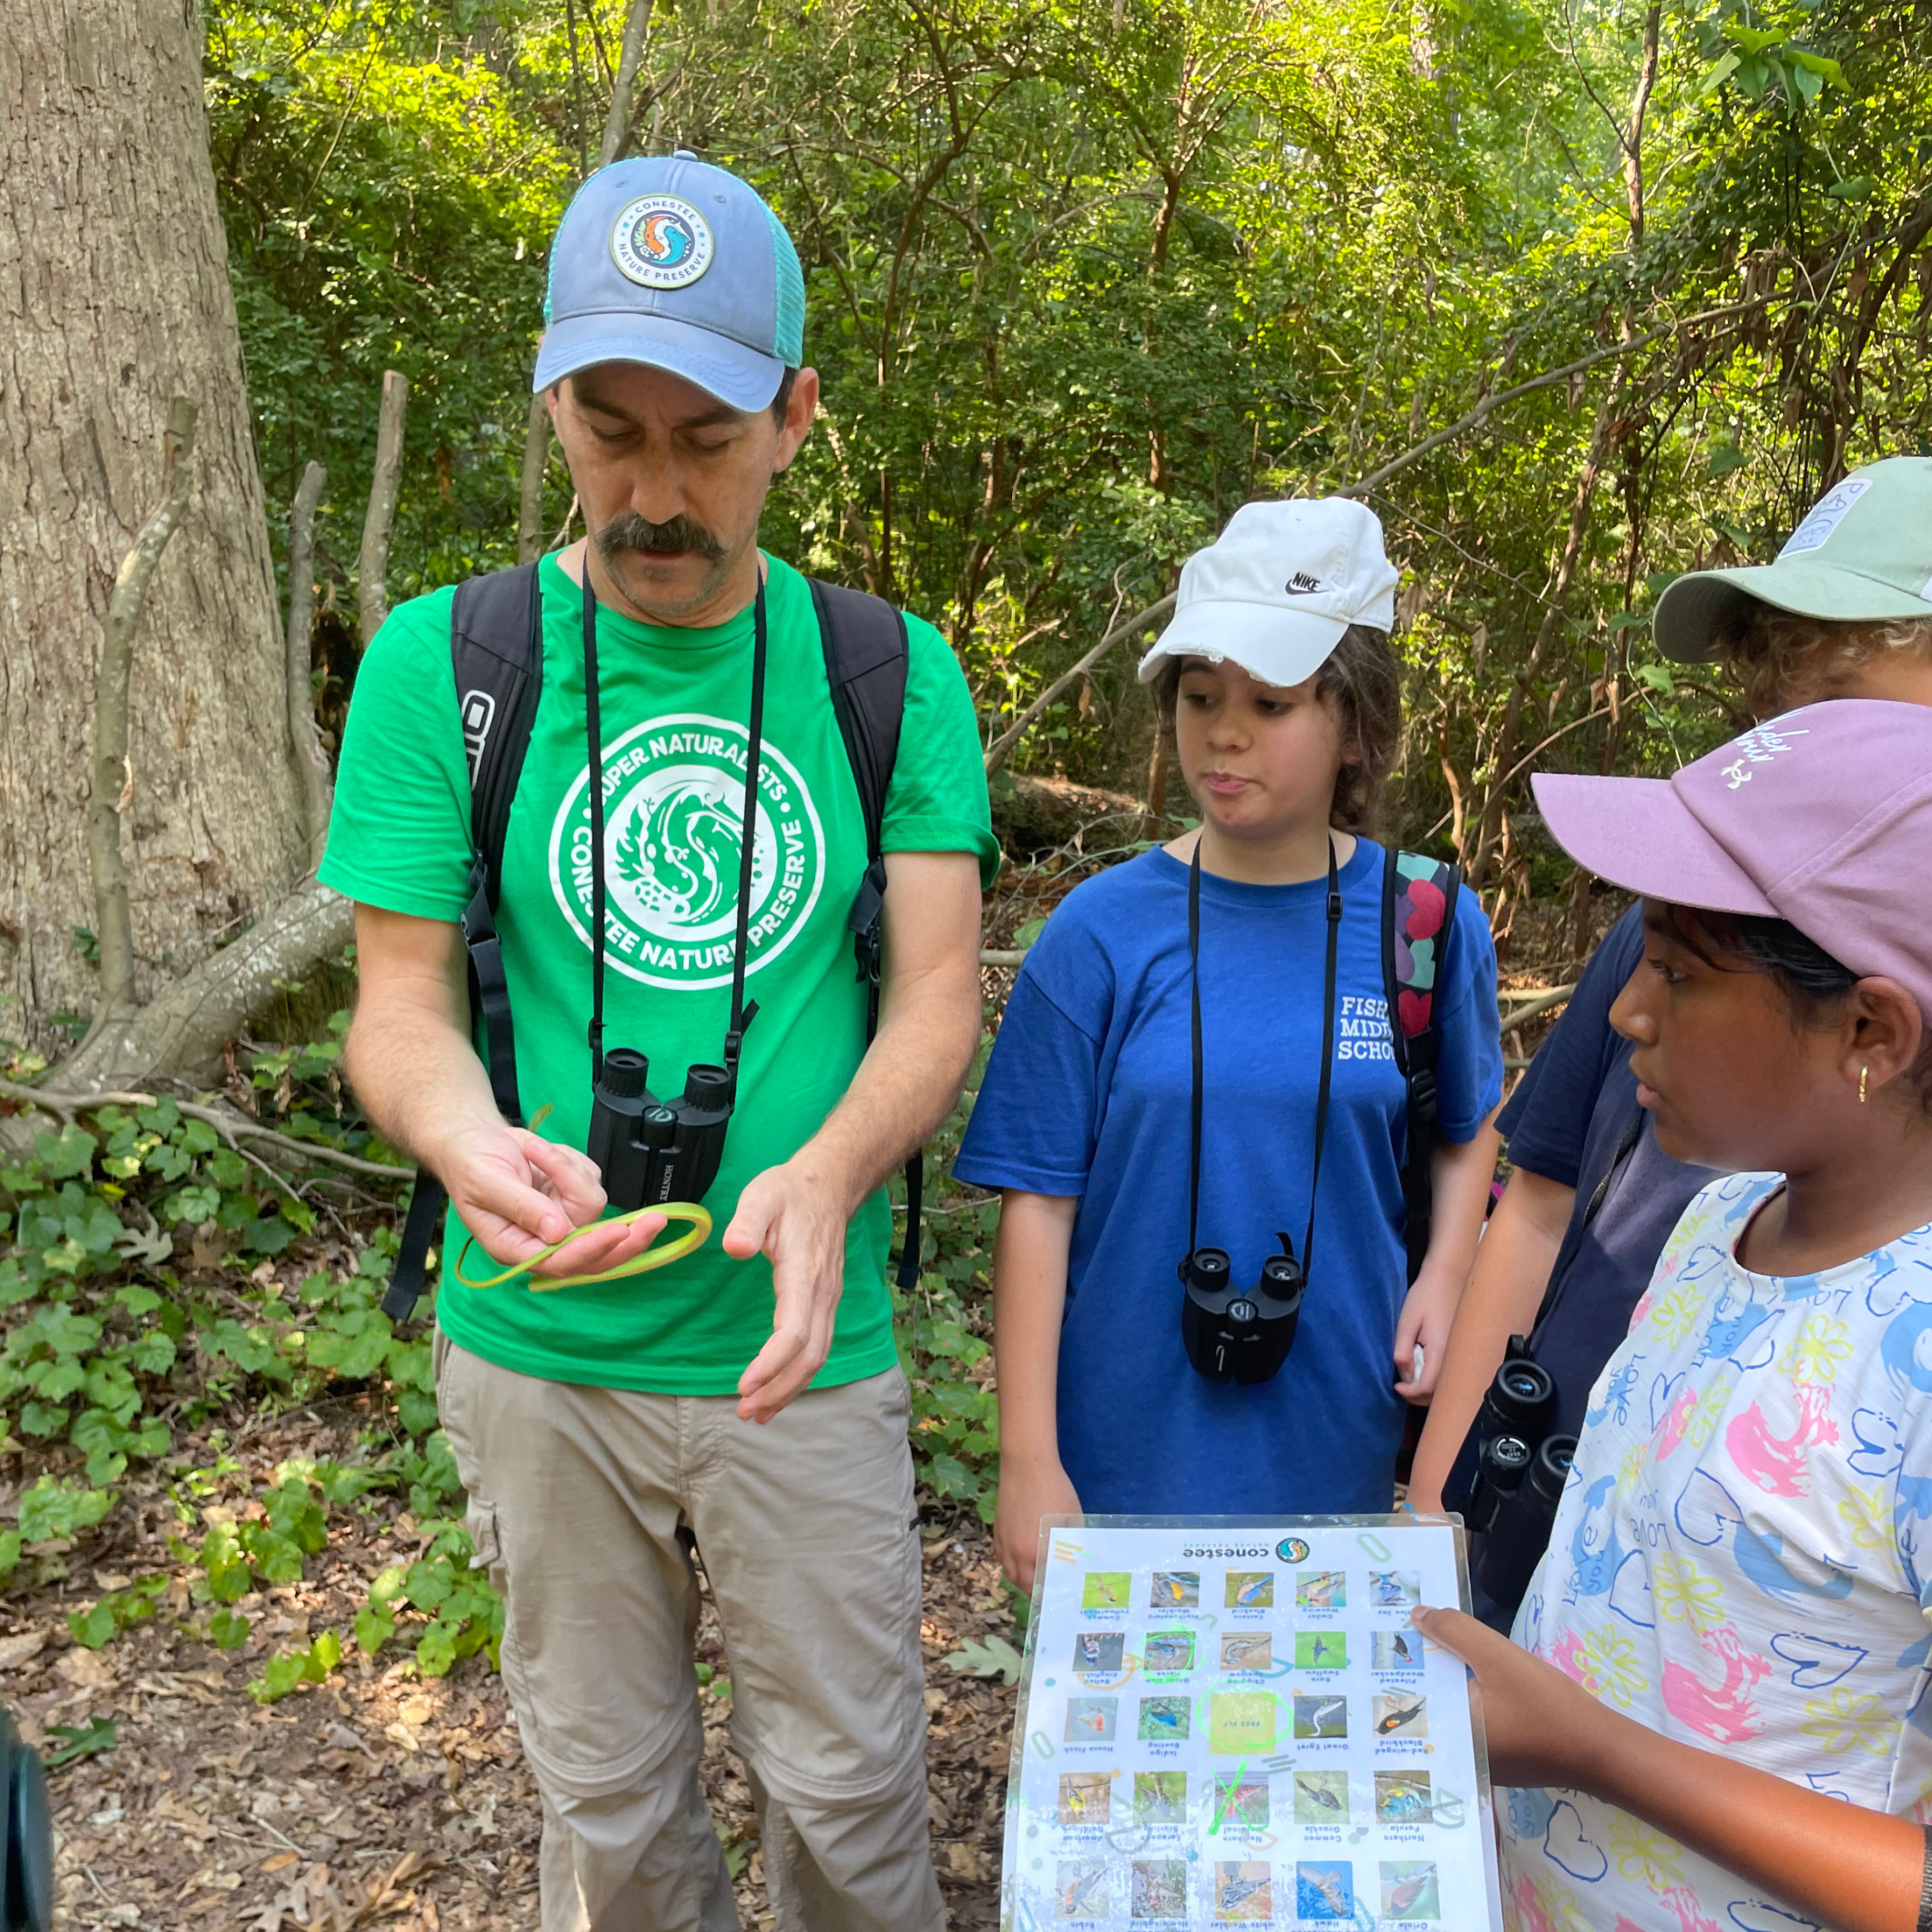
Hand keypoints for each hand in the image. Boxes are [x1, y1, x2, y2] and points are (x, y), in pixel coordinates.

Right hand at [439, 1120, 664, 1280]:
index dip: (590, 1250)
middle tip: (655, 1221)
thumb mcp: (487, 1183)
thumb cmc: (470, 1164)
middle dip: (626, 1238)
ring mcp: (561, 1215)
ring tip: (535, 1149)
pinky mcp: (572, 1192)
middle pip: (594, 1250)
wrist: (473, 1138)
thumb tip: (558, 1234)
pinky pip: (589, 1178)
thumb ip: (522, 1208)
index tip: (617, 1232)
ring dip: (568, 1170)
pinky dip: (569, 1160)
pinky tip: (540, 1150)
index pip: (561, 1261)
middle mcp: (544, 1238)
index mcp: (516, 1247)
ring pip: (592, 1203)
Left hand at [724, 1157, 854, 1423]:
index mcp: (803, 1272)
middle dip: (779, 1389)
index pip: (795, 1331)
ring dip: (788, 1389)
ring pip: (817, 1357)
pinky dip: (797, 1376)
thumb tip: (735, 1247)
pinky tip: (776, 1391)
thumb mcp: (762, 1195)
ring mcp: (827, 1300)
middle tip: (745, 1412)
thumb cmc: (789, 1193)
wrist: (827, 1186)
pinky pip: (817, 1349)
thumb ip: (748, 1220)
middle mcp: (821, 1294)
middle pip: (810, 1356)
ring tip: (756, 1413)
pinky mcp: (824, 1304)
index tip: (745, 1385)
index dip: (772, 1363)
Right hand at [994, 1455, 1080, 1593]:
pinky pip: (1000, 1558)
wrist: (1026, 1466)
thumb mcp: (1072, 1519)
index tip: (1065, 1591)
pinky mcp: (996, 1532)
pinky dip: (1010, 1565)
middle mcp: (1018, 1554)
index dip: (1055, 1590)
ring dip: (1022, 1581)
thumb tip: (1078, 1562)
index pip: (1046, 1583)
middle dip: (1038, 1591)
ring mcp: (1004, 1543)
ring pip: (1010, 1573)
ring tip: (1035, 1579)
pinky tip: (1020, 1560)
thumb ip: (1074, 1544)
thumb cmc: (1055, 1490)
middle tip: (1051, 1589)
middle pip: (1025, 1585)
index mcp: (1039, 1552)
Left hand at [1394, 1263, 1461, 1401]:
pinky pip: (1450, 1373)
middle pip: (1440, 1392)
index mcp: (1441, 1350)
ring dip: (1428, 1389)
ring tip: (1410, 1379)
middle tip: (1401, 1386)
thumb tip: (1405, 1376)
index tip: (1396, 1386)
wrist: (1448, 1277)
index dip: (1411, 1393)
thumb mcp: (1406, 1321)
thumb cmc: (1425, 1296)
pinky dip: (1437, 1379)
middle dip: (1419, 1396)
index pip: (1428, 1387)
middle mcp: (1456, 1356)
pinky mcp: (1461, 1350)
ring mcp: (1461, 1353)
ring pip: (1447, 1385)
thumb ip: (1403, 1350)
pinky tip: (1423, 1369)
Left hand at [1410, 1604, 1606, 1788]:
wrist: (1602, 1749)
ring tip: (1429, 1646)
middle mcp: (1457, 1757)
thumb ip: (1455, 1632)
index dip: (1399, 1664)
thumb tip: (1417, 1616)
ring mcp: (1480, 1763)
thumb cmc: (1546, 1705)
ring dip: (1446, 1684)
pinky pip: (1473, 1724)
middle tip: (1401, 1634)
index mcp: (1449, 1737)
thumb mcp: (1498, 1657)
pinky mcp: (1501, 1761)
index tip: (1384, 1637)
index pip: (1409, 1697)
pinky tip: (1467, 1675)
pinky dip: (1468, 1700)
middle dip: (1420, 1670)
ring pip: (1452, 1713)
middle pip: (1429, 1704)